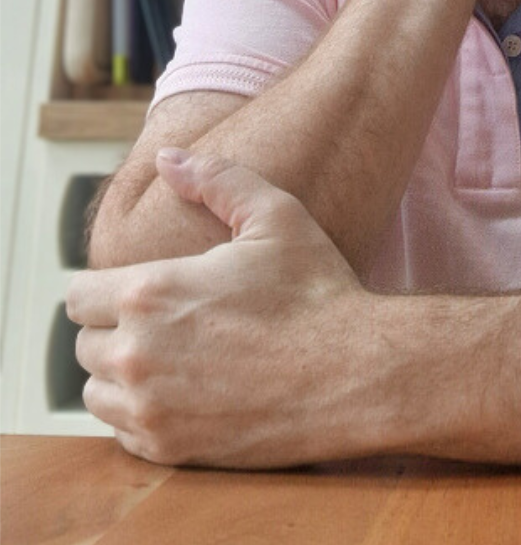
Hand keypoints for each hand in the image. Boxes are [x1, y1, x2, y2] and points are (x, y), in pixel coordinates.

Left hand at [67, 150, 371, 467]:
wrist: (354, 374)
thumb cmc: (317, 292)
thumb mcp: (275, 216)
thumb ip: (216, 180)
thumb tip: (167, 159)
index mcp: (151, 291)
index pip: (77, 295)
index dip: (103, 287)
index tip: (135, 288)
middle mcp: (137, 353)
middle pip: (84, 344)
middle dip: (115, 329)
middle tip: (163, 321)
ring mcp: (150, 408)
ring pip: (96, 392)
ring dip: (121, 375)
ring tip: (169, 357)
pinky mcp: (170, 449)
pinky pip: (122, 433)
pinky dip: (142, 414)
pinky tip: (183, 393)